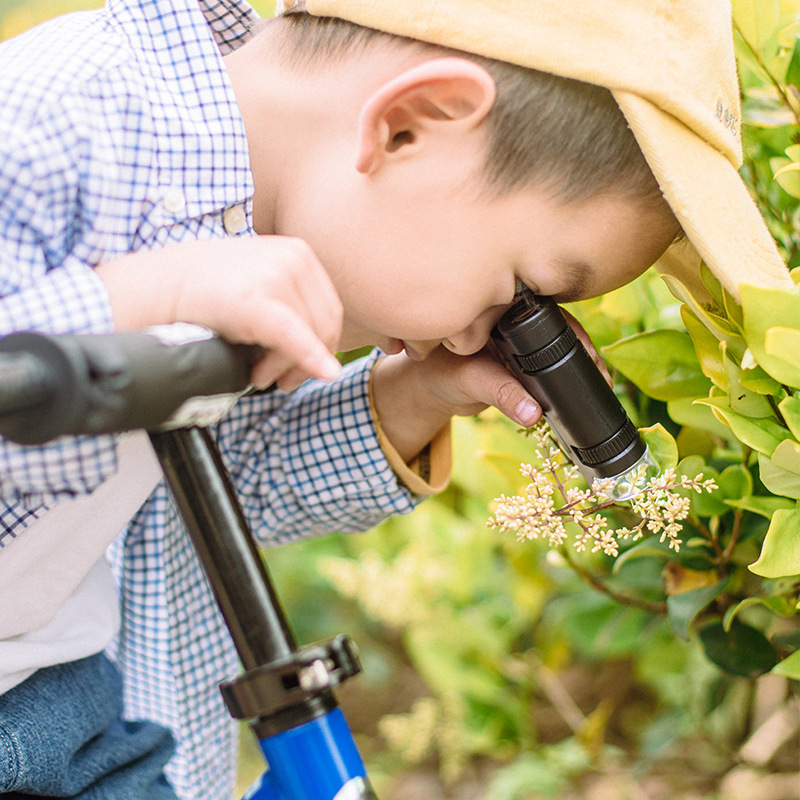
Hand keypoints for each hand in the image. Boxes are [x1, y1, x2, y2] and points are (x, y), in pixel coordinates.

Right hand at [95, 236, 342, 389]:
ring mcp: (277, 274)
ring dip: (287, 366)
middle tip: (282, 381)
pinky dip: (311, 358)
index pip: (329, 309)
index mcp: (298, 251)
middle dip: (309, 360)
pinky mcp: (258, 300)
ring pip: (309, 336)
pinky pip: (296, 337)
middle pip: (325, 324)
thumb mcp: (259, 281)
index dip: (323, 345)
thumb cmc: (206, 293)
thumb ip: (292, 300)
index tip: (303, 367)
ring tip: (259, 375)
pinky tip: (324, 373)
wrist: (158, 286)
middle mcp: (293, 257)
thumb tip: (326, 345)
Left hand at [371, 311, 608, 462]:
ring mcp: (524, 340)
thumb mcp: (471, 381)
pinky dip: (569, 377)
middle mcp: (517, 319)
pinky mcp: (526, 361)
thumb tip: (534, 414)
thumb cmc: (443, 372)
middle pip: (561, 329)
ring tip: (603, 384)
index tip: (589, 355)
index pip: (546, 314)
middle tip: (603, 374)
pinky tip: (589, 390)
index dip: (571, 333)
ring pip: (561, 349)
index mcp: (502, 310)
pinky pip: (552, 365)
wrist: (433, 387)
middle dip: (584, 350)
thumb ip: (500, 394)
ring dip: (582, 365)